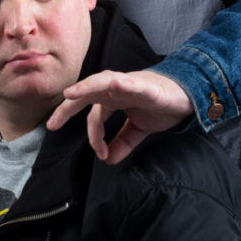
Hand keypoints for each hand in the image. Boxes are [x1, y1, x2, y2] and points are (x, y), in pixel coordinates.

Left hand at [45, 70, 193, 163]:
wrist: (188, 98)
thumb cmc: (161, 107)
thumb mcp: (138, 129)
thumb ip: (122, 142)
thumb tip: (108, 160)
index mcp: (113, 98)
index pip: (90, 111)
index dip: (87, 131)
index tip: (96, 151)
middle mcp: (117, 89)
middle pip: (87, 94)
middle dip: (68, 107)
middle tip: (52, 124)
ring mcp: (131, 84)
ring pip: (104, 81)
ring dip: (86, 87)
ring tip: (71, 94)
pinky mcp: (149, 86)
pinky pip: (134, 83)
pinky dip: (125, 84)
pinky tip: (117, 85)